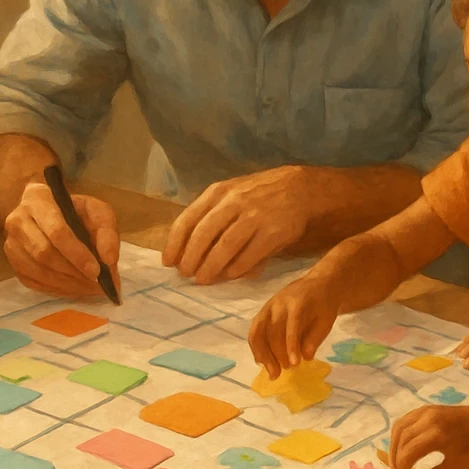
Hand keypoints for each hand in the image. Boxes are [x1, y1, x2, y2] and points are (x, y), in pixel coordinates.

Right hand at [3, 181, 120, 297]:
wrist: (45, 210)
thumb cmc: (74, 210)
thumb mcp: (96, 211)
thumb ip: (106, 232)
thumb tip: (109, 261)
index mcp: (38, 201)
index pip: (56, 231)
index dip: (77, 254)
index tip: (96, 272)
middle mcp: (18, 221)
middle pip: (44, 253)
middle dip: (73, 273)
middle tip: (97, 285)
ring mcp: (11, 244)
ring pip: (37, 271)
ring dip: (67, 285)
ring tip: (90, 289)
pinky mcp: (12, 263)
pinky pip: (33, 282)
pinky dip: (57, 289)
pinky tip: (74, 289)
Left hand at [163, 166, 311, 283]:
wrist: (300, 189)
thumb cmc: (258, 195)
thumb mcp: (231, 195)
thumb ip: (210, 217)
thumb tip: (187, 250)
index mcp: (218, 192)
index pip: (188, 219)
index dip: (175, 244)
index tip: (168, 262)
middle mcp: (234, 203)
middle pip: (203, 235)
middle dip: (191, 259)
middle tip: (185, 275)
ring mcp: (255, 217)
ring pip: (225, 247)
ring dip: (211, 267)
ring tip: (203, 280)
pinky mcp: (273, 233)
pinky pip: (249, 257)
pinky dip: (236, 270)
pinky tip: (230, 276)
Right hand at [248, 277, 338, 378]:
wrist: (318, 283)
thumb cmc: (324, 304)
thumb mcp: (326, 320)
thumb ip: (315, 338)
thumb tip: (305, 357)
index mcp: (297, 302)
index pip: (292, 324)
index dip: (291, 344)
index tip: (295, 363)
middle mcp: (279, 303)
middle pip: (272, 330)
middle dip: (276, 353)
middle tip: (284, 371)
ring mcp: (268, 307)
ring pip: (258, 331)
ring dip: (262, 354)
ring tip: (271, 372)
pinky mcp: (263, 312)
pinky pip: (255, 331)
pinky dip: (256, 348)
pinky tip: (262, 361)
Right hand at [390, 402, 468, 468]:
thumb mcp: (457, 468)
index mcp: (436, 434)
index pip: (407, 454)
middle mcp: (426, 419)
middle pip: (400, 441)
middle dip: (396, 462)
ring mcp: (425, 411)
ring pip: (398, 429)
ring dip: (394, 449)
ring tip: (398, 466)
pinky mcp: (426, 409)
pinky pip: (405, 422)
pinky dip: (399, 436)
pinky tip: (402, 449)